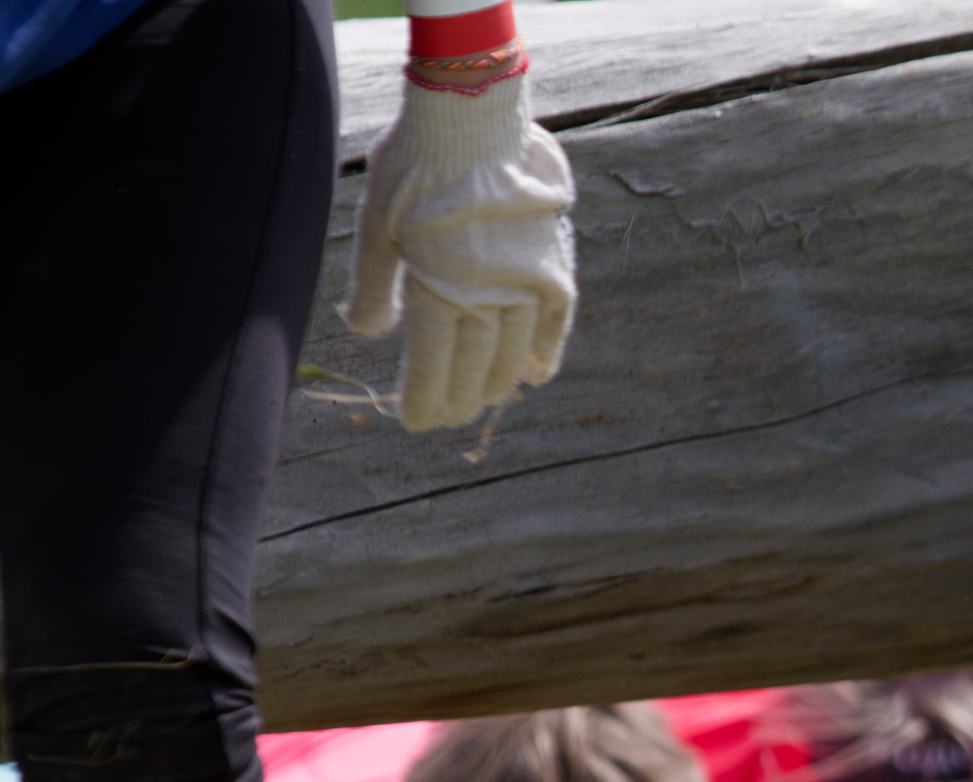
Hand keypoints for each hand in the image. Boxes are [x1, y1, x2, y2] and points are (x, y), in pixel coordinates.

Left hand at [344, 64, 576, 431]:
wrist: (474, 119)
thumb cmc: (416, 165)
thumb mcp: (377, 222)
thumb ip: (372, 282)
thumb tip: (367, 331)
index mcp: (437, 287)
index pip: (430, 361)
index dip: (422, 396)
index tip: (414, 421)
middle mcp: (485, 296)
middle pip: (473, 364)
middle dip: (458, 396)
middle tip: (449, 418)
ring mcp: (524, 283)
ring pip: (513, 350)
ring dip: (497, 381)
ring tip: (485, 401)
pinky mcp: (553, 265)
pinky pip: (555, 321)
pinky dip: (547, 349)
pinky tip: (536, 374)